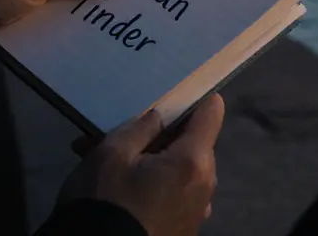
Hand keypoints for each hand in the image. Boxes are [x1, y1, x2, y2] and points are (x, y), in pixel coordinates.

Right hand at [56, 95, 224, 235]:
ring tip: (112, 163)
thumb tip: (160, 117)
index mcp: (194, 161)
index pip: (212, 112)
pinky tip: (122, 189)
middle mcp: (205, 186)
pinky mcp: (183, 230)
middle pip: (194, 143)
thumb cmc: (106, 200)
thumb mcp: (112, 154)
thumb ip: (140, 127)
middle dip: (163, 135)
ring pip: (181, 170)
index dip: (195, 98)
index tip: (172, 95)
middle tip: (123, 135)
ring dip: (154, 161)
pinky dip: (155, 185)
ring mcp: (196, 212)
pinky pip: (175, 194)